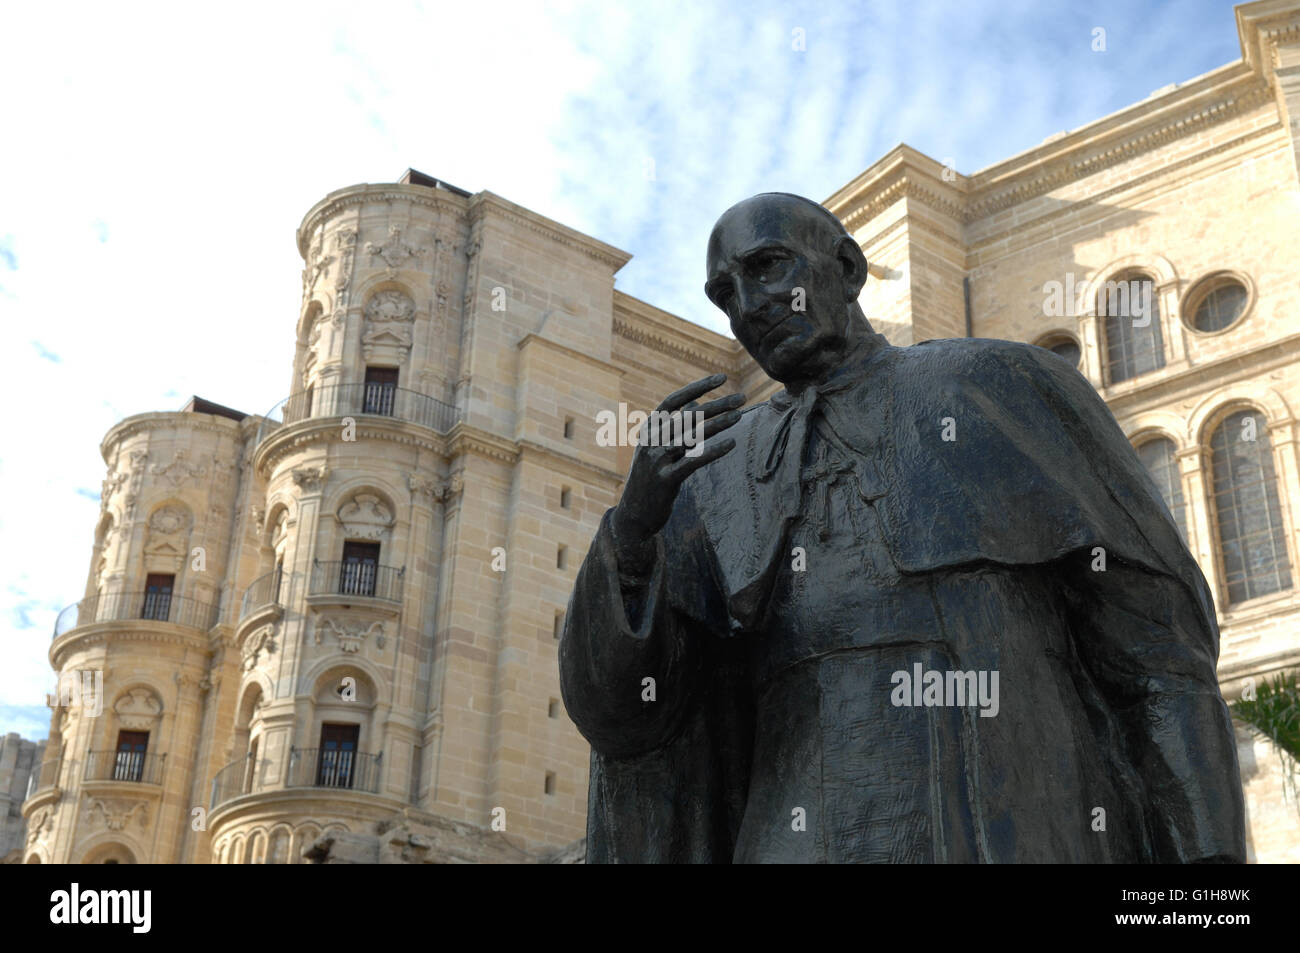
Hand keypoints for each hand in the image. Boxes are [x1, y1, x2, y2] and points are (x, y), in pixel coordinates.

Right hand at [611, 373, 744, 557]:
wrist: (633, 515)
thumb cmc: (652, 478)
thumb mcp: (661, 448)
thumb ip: (678, 426)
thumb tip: (697, 402)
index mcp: (649, 429)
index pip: (674, 400)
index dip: (698, 387)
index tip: (721, 378)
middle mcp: (650, 441)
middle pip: (687, 416)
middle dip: (716, 405)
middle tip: (742, 397)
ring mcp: (656, 461)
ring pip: (691, 436)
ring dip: (717, 424)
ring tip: (739, 416)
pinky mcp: (665, 481)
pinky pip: (692, 462)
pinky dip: (713, 451)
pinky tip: (731, 444)